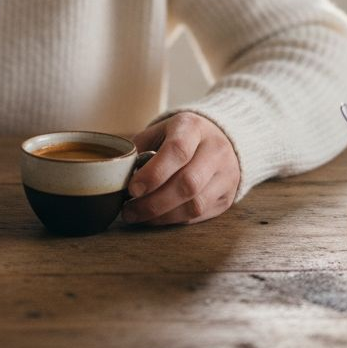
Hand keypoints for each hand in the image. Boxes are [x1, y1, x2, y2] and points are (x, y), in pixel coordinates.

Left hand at [122, 112, 240, 225]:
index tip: (132, 189)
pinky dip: (174, 220)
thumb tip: (119, 177)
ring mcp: (226, 174)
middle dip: (153, 202)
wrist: (222, 139)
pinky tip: (156, 218)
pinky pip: (200, 215)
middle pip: (187, 183)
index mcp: (193, 127)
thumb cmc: (181, 136)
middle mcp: (215, 150)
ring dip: (162, 216)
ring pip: (195, 204)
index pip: (177, 151)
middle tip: (128, 210)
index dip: (153, 173)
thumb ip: (140, 149)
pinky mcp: (227, 196)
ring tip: (138, 216)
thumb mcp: (160, 131)